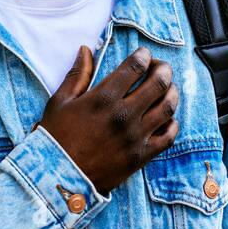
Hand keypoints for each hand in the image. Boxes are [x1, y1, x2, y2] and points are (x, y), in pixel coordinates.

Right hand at [35, 45, 179, 195]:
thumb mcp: (60, 101)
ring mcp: (135, 137)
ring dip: (172, 92)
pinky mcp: (141, 156)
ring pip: (168, 107)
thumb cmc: (55, 138)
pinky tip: (165, 118)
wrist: (58, 177)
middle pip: (159, 83)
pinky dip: (172, 123)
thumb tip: (86, 50)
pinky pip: (169, 136)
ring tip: (166, 89)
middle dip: (163, 69)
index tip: (142, 54)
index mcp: (103, 98)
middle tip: (159, 68)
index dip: (143, 55)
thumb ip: (77, 74)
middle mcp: (124, 115)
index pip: (136, 66)